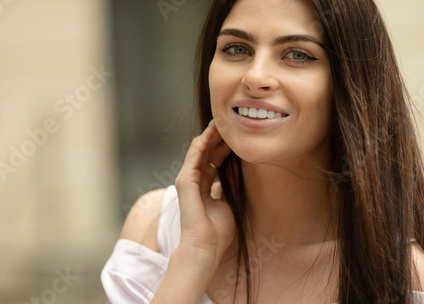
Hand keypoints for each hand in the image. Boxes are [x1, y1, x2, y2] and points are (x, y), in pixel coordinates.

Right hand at [174, 121, 235, 272]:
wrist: (205, 248)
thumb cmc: (218, 232)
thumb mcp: (229, 202)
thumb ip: (229, 186)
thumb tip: (238, 171)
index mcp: (203, 187)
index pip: (214, 161)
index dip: (225, 148)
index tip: (238, 137)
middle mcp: (193, 181)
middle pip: (207, 153)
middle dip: (219, 138)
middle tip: (232, 124)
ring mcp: (187, 180)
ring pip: (200, 150)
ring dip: (211, 135)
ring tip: (223, 122)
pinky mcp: (184, 180)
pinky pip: (195, 155)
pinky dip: (204, 141)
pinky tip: (213, 131)